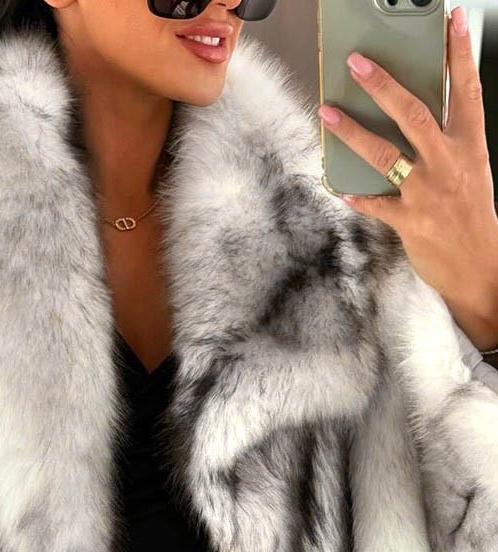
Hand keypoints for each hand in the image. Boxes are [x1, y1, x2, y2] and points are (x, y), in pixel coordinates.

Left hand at [317, 4, 497, 349]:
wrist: (481, 269)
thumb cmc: (473, 218)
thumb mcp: (472, 171)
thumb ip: (448, 143)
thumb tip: (414, 117)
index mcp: (470, 147)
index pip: (466, 91)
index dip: (460, 54)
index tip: (454, 20)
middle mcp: (449, 164)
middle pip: (414, 114)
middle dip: (384, 86)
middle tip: (357, 63)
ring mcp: (428, 193)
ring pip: (386, 154)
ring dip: (352, 132)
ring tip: (327, 113)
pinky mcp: (411, 222)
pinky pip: (376, 204)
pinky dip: (357, 195)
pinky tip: (340, 187)